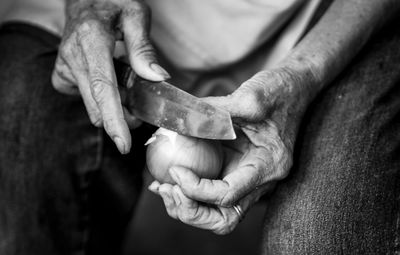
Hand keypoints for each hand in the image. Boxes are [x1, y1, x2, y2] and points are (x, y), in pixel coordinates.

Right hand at [51, 0, 169, 153]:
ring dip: (113, 106)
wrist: (85, 1)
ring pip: (91, 104)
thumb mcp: (135, 16)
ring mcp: (64, 67)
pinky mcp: (61, 75)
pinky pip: (84, 98)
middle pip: (98, 103)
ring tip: (126, 88)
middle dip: (121, 117)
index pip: (103, 87)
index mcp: (92, 39)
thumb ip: (144, 49)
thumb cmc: (113, 5)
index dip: (113, 118)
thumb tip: (157, 78)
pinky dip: (100, 98)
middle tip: (140, 114)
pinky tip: (108, 80)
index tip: (123, 143)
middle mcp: (73, 56)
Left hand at [149, 69, 311, 233]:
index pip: (227, 195)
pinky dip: (190, 192)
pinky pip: (213, 193)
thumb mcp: (251, 95)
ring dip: (186, 207)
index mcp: (268, 166)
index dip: (196, 189)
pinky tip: (169, 178)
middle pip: (223, 219)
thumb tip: (179, 121)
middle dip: (190, 210)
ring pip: (217, 213)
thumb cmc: (279, 91)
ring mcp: (249, 179)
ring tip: (162, 186)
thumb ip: (216, 111)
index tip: (174, 170)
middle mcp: (261, 181)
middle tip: (166, 188)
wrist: (295, 88)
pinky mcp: (239, 171)